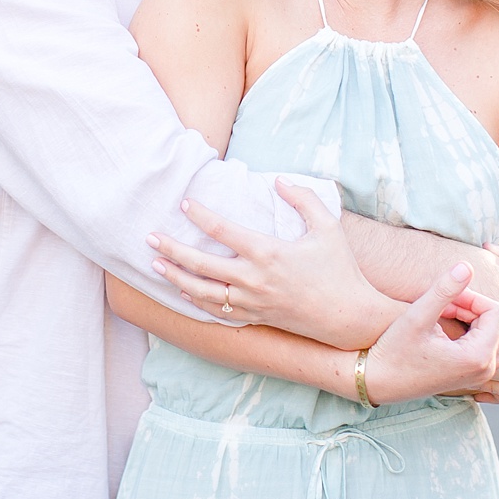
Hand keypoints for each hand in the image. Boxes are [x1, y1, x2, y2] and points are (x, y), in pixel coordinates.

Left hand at [147, 180, 398, 349]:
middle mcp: (253, 279)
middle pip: (202, 264)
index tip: (185, 203)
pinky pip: (217, 312)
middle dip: (172, 250)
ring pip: (202, 292)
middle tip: (150, 237)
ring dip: (176, 278)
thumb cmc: (340, 269)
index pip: (224, 230)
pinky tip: (184, 292)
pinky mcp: (255, 317)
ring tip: (156, 266)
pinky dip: (197, 302)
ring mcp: (251, 302)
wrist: (348, 317)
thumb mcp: (328, 227)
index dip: (201, 215)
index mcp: (268, 253)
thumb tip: (280, 180)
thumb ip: (303, 199)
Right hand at [363, 263, 498, 405]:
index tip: (446, 298)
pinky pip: (489, 349)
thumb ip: (444, 290)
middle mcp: (485, 370)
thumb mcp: (417, 317)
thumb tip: (467, 266)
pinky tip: (448, 328)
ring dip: (477, 320)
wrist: (378, 382)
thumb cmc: (394, 351)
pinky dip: (475, 333)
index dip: (473, 297)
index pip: (497, 312)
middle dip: (476, 308)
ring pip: (498, 336)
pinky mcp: (472, 377)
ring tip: (447, 314)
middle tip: (445, 305)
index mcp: (477, 357)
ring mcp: (480, 377)